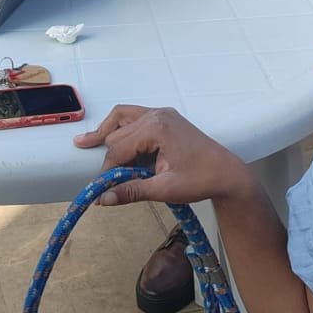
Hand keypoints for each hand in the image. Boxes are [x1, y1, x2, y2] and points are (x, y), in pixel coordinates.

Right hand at [73, 105, 254, 205]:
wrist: (226, 173)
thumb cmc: (200, 180)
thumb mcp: (164, 189)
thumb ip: (132, 191)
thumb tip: (102, 199)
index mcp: (157, 128)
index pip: (118, 149)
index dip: (107, 171)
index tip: (99, 190)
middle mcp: (157, 115)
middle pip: (118, 134)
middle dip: (109, 158)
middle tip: (103, 181)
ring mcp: (162, 114)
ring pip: (122, 118)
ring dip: (108, 133)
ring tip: (85, 143)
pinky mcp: (165, 118)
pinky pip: (134, 117)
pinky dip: (121, 128)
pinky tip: (111, 138)